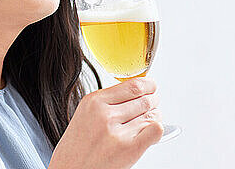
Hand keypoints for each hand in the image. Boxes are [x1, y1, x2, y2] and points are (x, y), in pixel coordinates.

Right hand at [48, 77, 163, 168]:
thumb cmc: (77, 146)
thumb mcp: (85, 114)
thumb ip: (108, 102)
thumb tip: (135, 92)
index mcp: (94, 102)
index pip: (132, 85)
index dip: (147, 85)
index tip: (151, 86)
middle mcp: (105, 115)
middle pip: (144, 99)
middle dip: (153, 101)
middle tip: (152, 104)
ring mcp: (117, 132)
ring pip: (151, 116)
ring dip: (155, 117)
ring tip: (148, 121)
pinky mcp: (128, 149)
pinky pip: (155, 131)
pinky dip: (157, 129)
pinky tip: (151, 133)